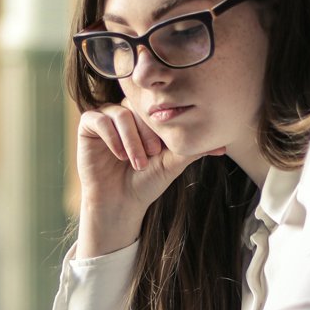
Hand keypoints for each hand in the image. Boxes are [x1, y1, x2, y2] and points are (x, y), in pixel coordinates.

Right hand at [74, 104, 223, 256]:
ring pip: (121, 114)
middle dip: (148, 132)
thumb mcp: (173, 163)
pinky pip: (99, 119)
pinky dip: (112, 137)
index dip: (162, 125)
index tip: (167, 150)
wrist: (121, 202)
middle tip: (154, 155)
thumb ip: (192, 150)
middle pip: (139, 107)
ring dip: (132, 140)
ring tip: (137, 162)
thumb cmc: (146, 183)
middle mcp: (126, 113)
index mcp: (146, 117)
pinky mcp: (88, 126)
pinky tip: (119, 156)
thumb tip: (222, 145)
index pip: (156, 107)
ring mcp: (106, 118)